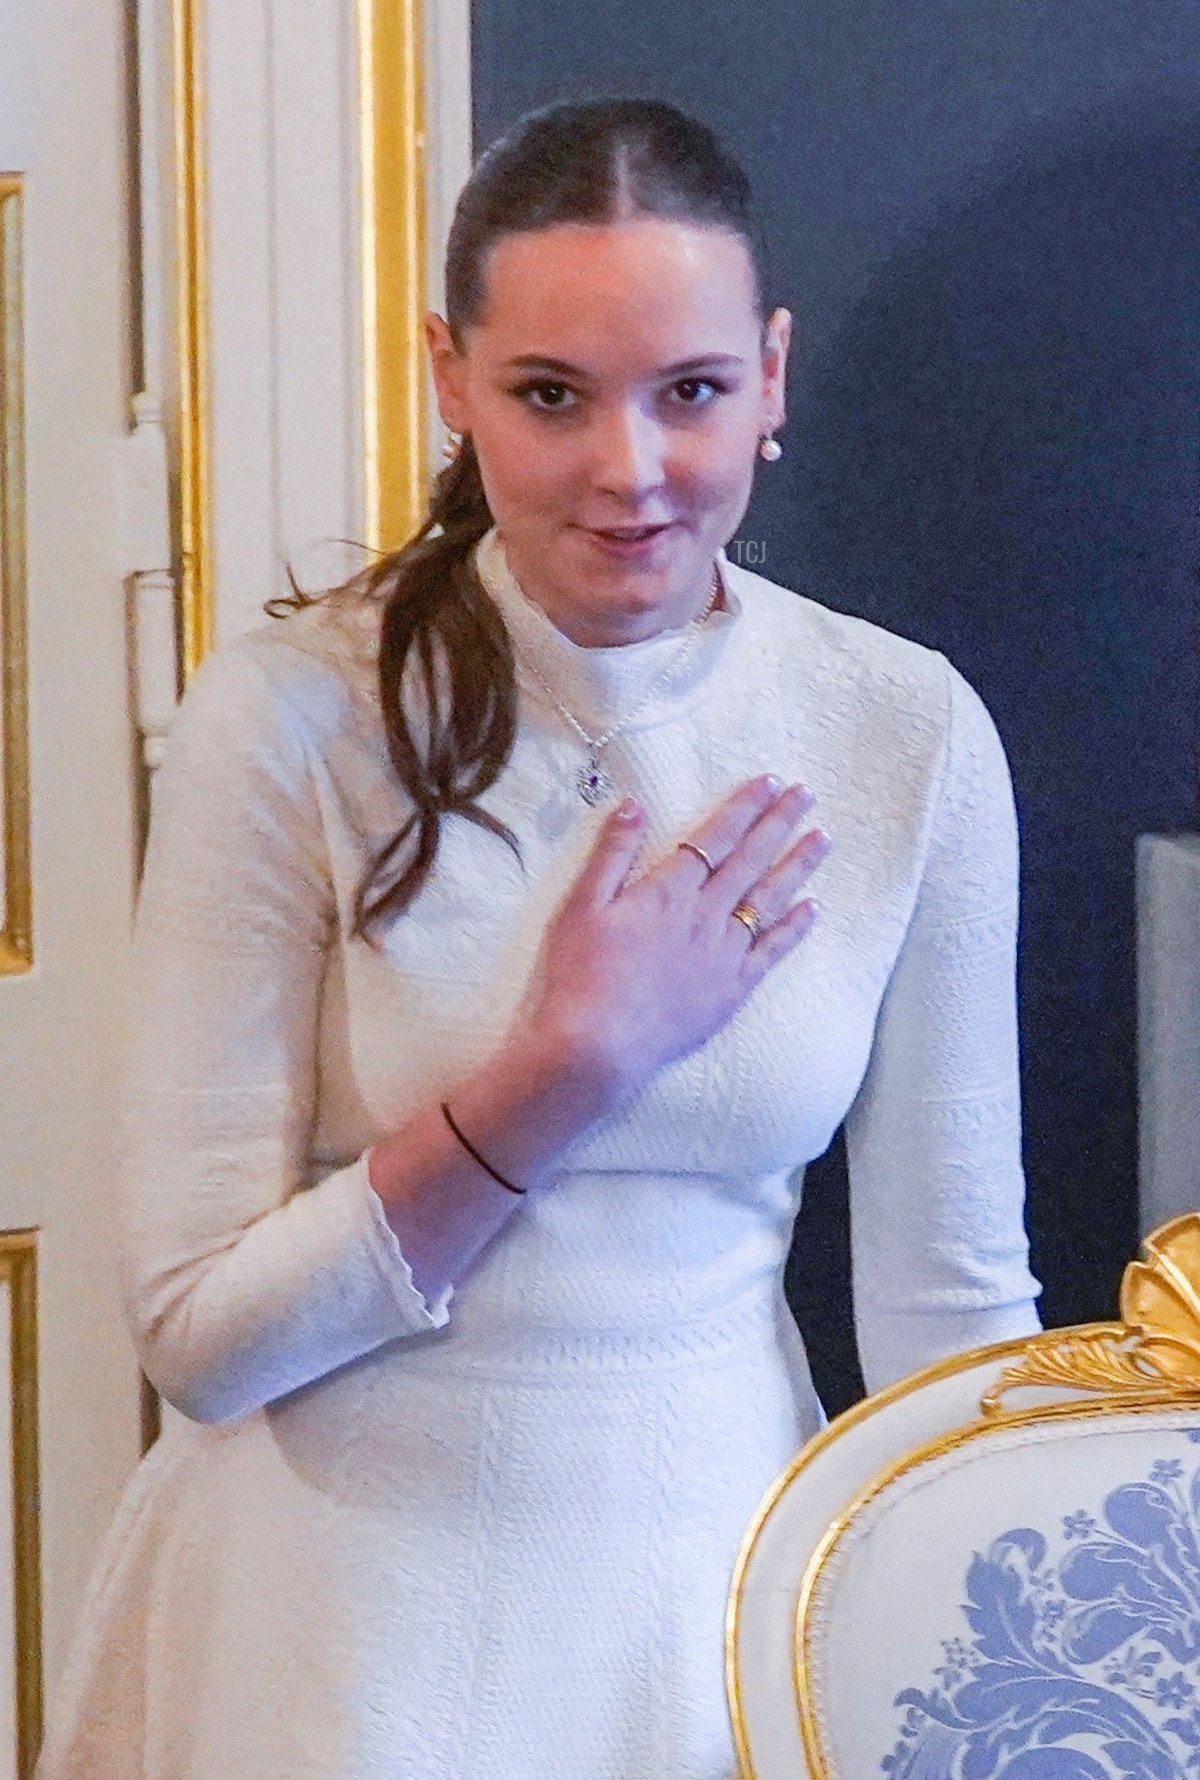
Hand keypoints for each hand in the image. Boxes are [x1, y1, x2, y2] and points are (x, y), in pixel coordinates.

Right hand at [518, 776, 831, 1105]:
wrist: (599, 1046)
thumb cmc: (581, 976)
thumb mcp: (583, 906)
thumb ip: (613, 853)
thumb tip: (634, 805)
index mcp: (668, 892)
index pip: (715, 837)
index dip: (743, 807)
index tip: (767, 782)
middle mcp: (704, 916)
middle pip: (750, 860)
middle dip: (779, 822)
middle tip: (806, 793)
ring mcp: (723, 954)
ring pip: (769, 900)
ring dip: (797, 866)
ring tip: (823, 838)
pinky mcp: (731, 991)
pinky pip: (771, 951)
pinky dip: (794, 928)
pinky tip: (812, 908)